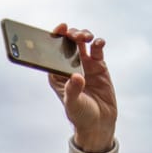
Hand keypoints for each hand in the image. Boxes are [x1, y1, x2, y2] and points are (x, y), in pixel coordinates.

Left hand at [48, 24, 116, 152]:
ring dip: (83, 35)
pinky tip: (98, 43)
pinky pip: (97, 50)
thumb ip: (73, 91)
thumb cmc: (81, 116)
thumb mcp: (73, 105)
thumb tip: (76, 76)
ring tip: (86, 37)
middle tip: (76, 36)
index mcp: (57, 75)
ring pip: (82, 43)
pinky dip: (98, 44)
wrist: (98, 124)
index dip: (55, 37)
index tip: (60, 29)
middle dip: (71, 35)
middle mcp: (69, 67)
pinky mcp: (99, 66)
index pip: (52, 52)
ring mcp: (84, 65)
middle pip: (67, 43)